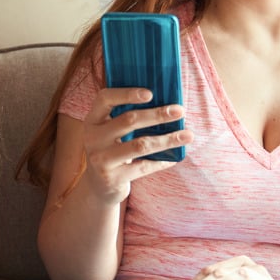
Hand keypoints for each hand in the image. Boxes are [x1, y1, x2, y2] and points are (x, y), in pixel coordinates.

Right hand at [78, 87, 191, 204]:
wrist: (97, 186)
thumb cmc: (110, 151)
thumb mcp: (108, 132)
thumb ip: (124, 117)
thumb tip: (163, 102)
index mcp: (92, 120)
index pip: (105, 99)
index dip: (127, 94)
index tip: (150, 93)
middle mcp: (92, 138)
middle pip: (128, 120)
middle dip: (157, 115)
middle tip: (179, 111)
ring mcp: (101, 159)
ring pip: (140, 145)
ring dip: (167, 139)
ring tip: (188, 135)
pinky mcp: (112, 178)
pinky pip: (144, 166)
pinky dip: (162, 161)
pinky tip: (174, 158)